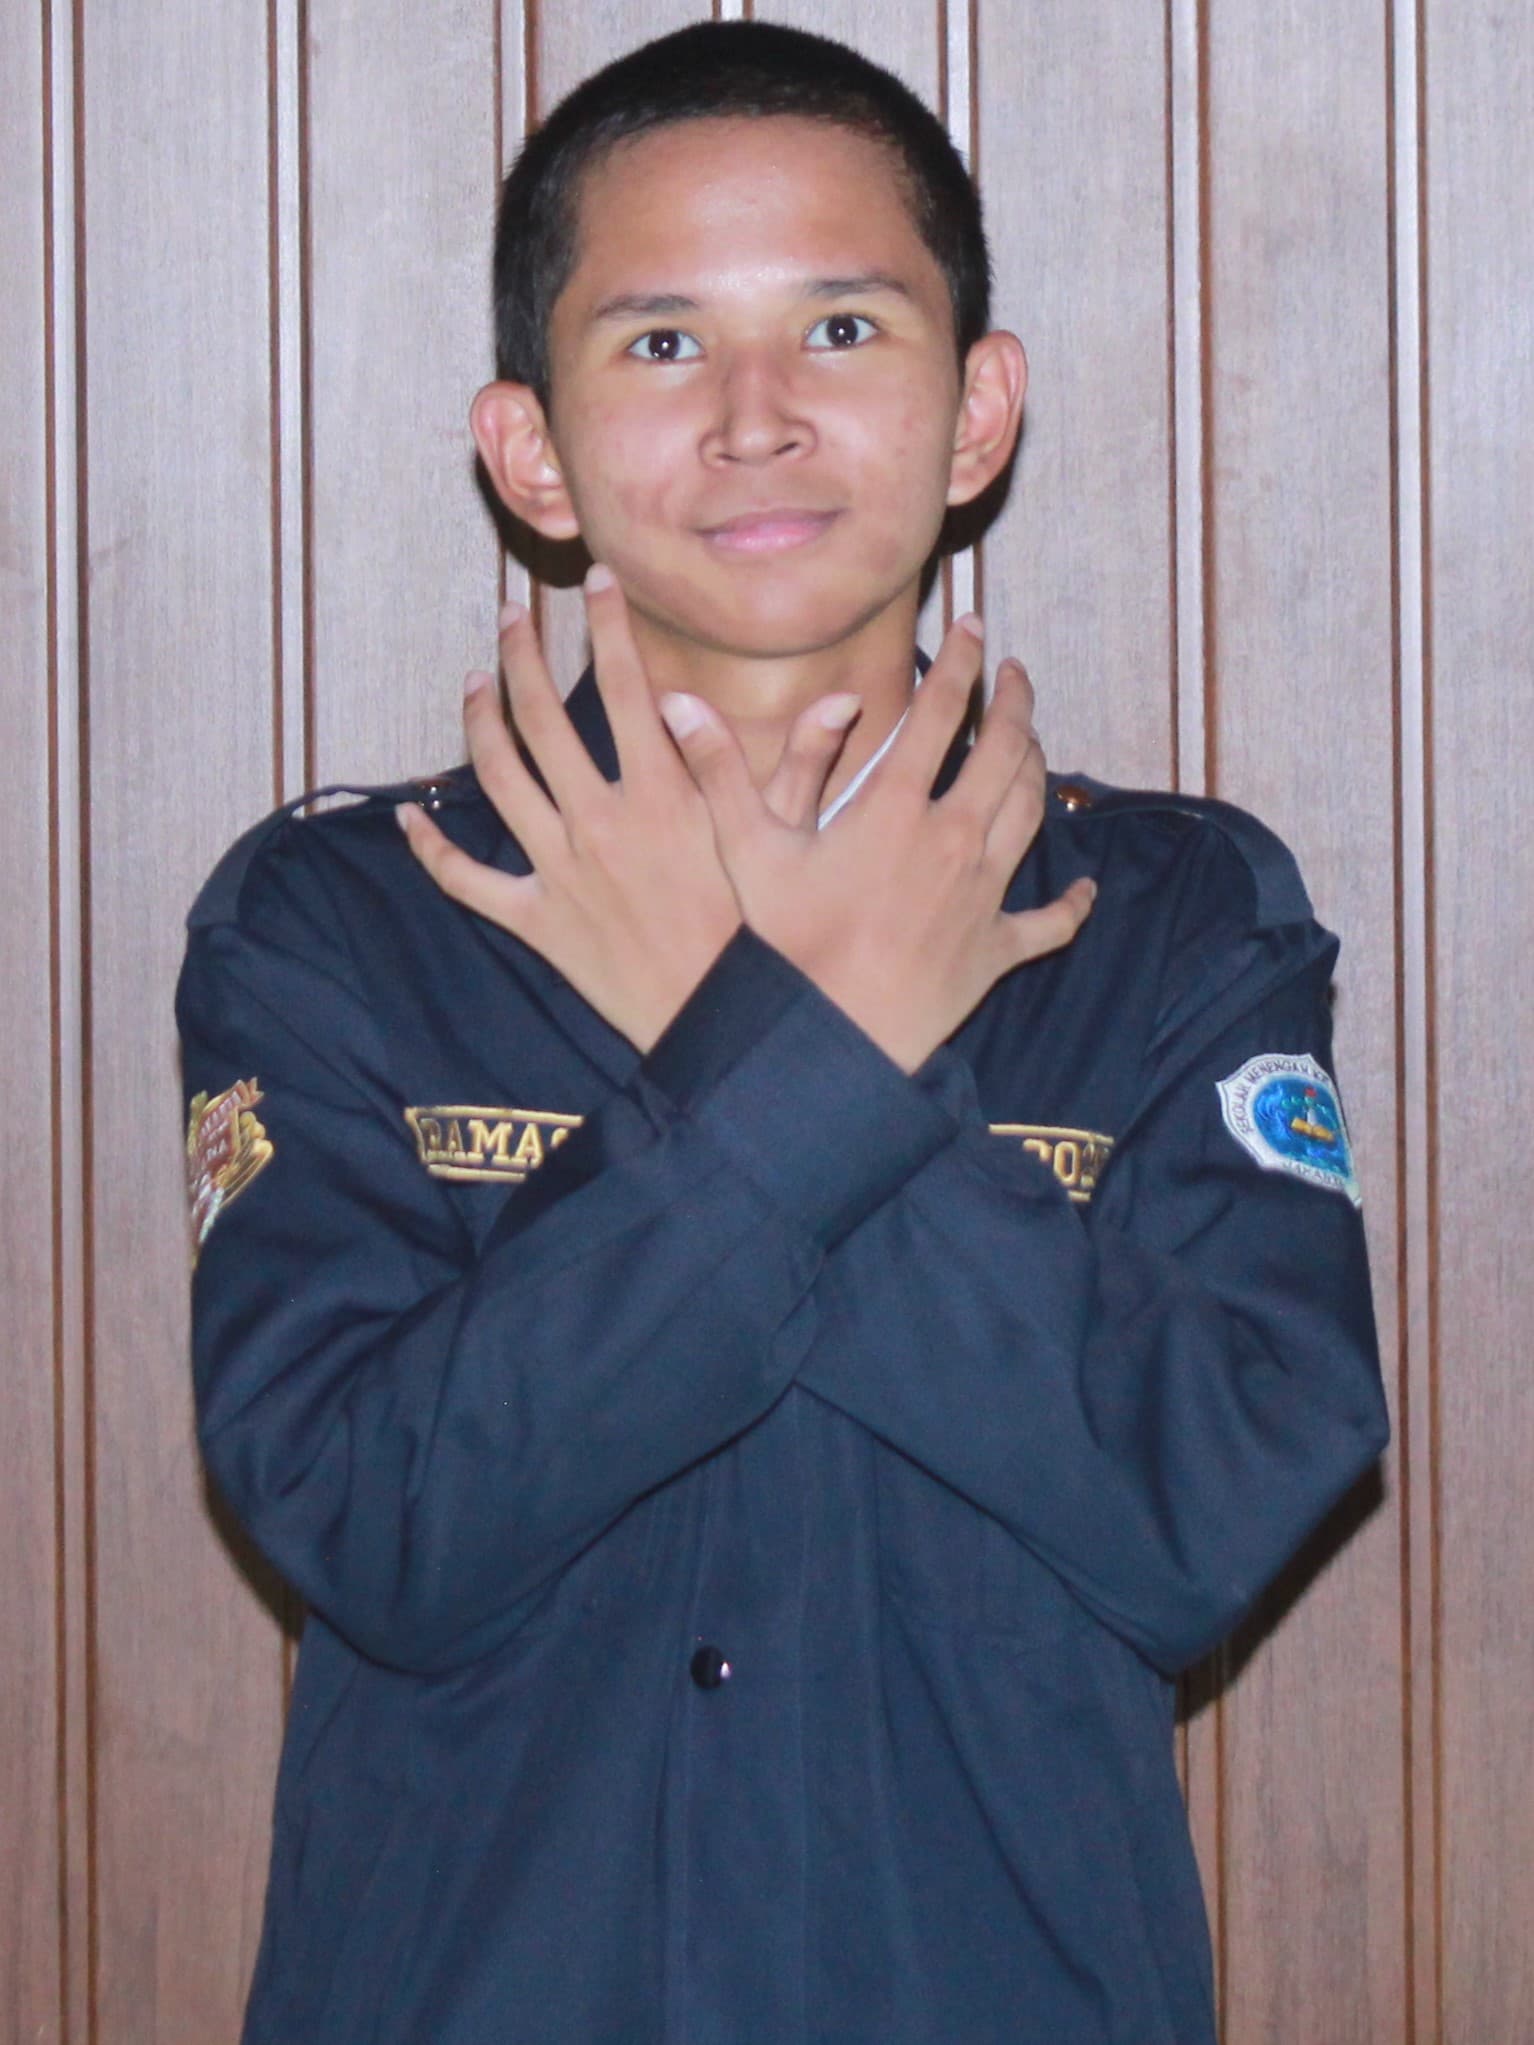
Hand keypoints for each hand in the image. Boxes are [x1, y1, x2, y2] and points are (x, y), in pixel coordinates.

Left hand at [398, 568, 854, 1051]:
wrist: (716, 1023)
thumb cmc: (758, 936)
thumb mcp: (786, 844)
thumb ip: (804, 765)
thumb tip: (840, 701)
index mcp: (661, 794)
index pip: (626, 685)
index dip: (611, 625)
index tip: (599, 579)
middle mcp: (598, 822)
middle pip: (540, 719)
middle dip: (522, 655)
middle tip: (514, 617)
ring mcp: (558, 870)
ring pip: (497, 779)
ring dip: (480, 722)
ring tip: (476, 682)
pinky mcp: (535, 921)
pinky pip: (466, 881)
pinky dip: (431, 850)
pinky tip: (409, 818)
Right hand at [659, 617, 1096, 1072]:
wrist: (829, 1039)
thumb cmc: (785, 947)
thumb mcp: (745, 851)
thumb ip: (718, 770)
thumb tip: (678, 702)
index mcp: (896, 808)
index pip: (942, 712)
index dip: (962, 663)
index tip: (976, 629)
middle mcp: (954, 839)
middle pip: (1006, 751)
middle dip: (1015, 702)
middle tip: (1014, 674)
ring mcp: (982, 895)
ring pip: (1031, 813)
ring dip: (1037, 769)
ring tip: (1032, 743)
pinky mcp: (995, 951)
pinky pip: (1049, 923)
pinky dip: (1072, 905)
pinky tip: (1085, 891)